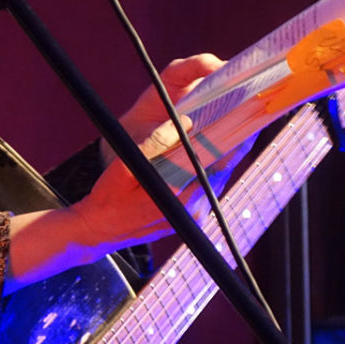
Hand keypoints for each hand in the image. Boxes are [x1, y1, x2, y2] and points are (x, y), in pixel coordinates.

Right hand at [6, 54, 224, 292]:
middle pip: (223, 167)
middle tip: (238, 113)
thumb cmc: (108, 198)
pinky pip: (207, 186)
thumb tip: (186, 122)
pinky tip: (204, 152)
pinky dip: (207, 168)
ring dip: (220, 154)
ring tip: (224, 127)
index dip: (233, 135)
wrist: (99, 230)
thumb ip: (157, 142)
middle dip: (230, 140)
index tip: (244, 114)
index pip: (217, 159)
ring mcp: (195, 214)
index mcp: (179, 193)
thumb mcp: (126, 165)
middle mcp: (193, 207)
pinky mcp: (192, 216)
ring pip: (217, 176)